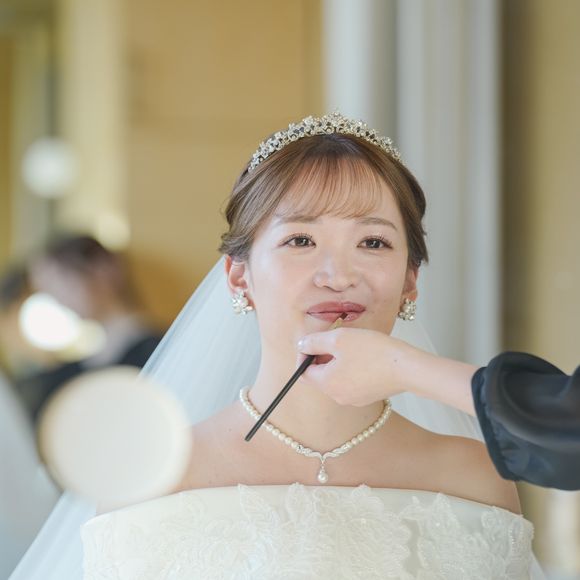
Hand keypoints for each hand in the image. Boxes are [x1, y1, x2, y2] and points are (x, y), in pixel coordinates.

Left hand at [297, 327, 477, 414]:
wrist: (407, 367)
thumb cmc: (372, 351)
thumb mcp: (338, 338)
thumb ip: (314, 341)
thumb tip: (302, 345)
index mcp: (327, 384)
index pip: (303, 373)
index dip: (305, 355)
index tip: (315, 341)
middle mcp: (338, 397)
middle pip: (320, 376)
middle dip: (323, 357)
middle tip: (336, 340)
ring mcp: (354, 399)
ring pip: (336, 378)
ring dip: (338, 362)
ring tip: (353, 346)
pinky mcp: (369, 396)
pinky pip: (352, 382)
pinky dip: (353, 369)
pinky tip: (366, 356)